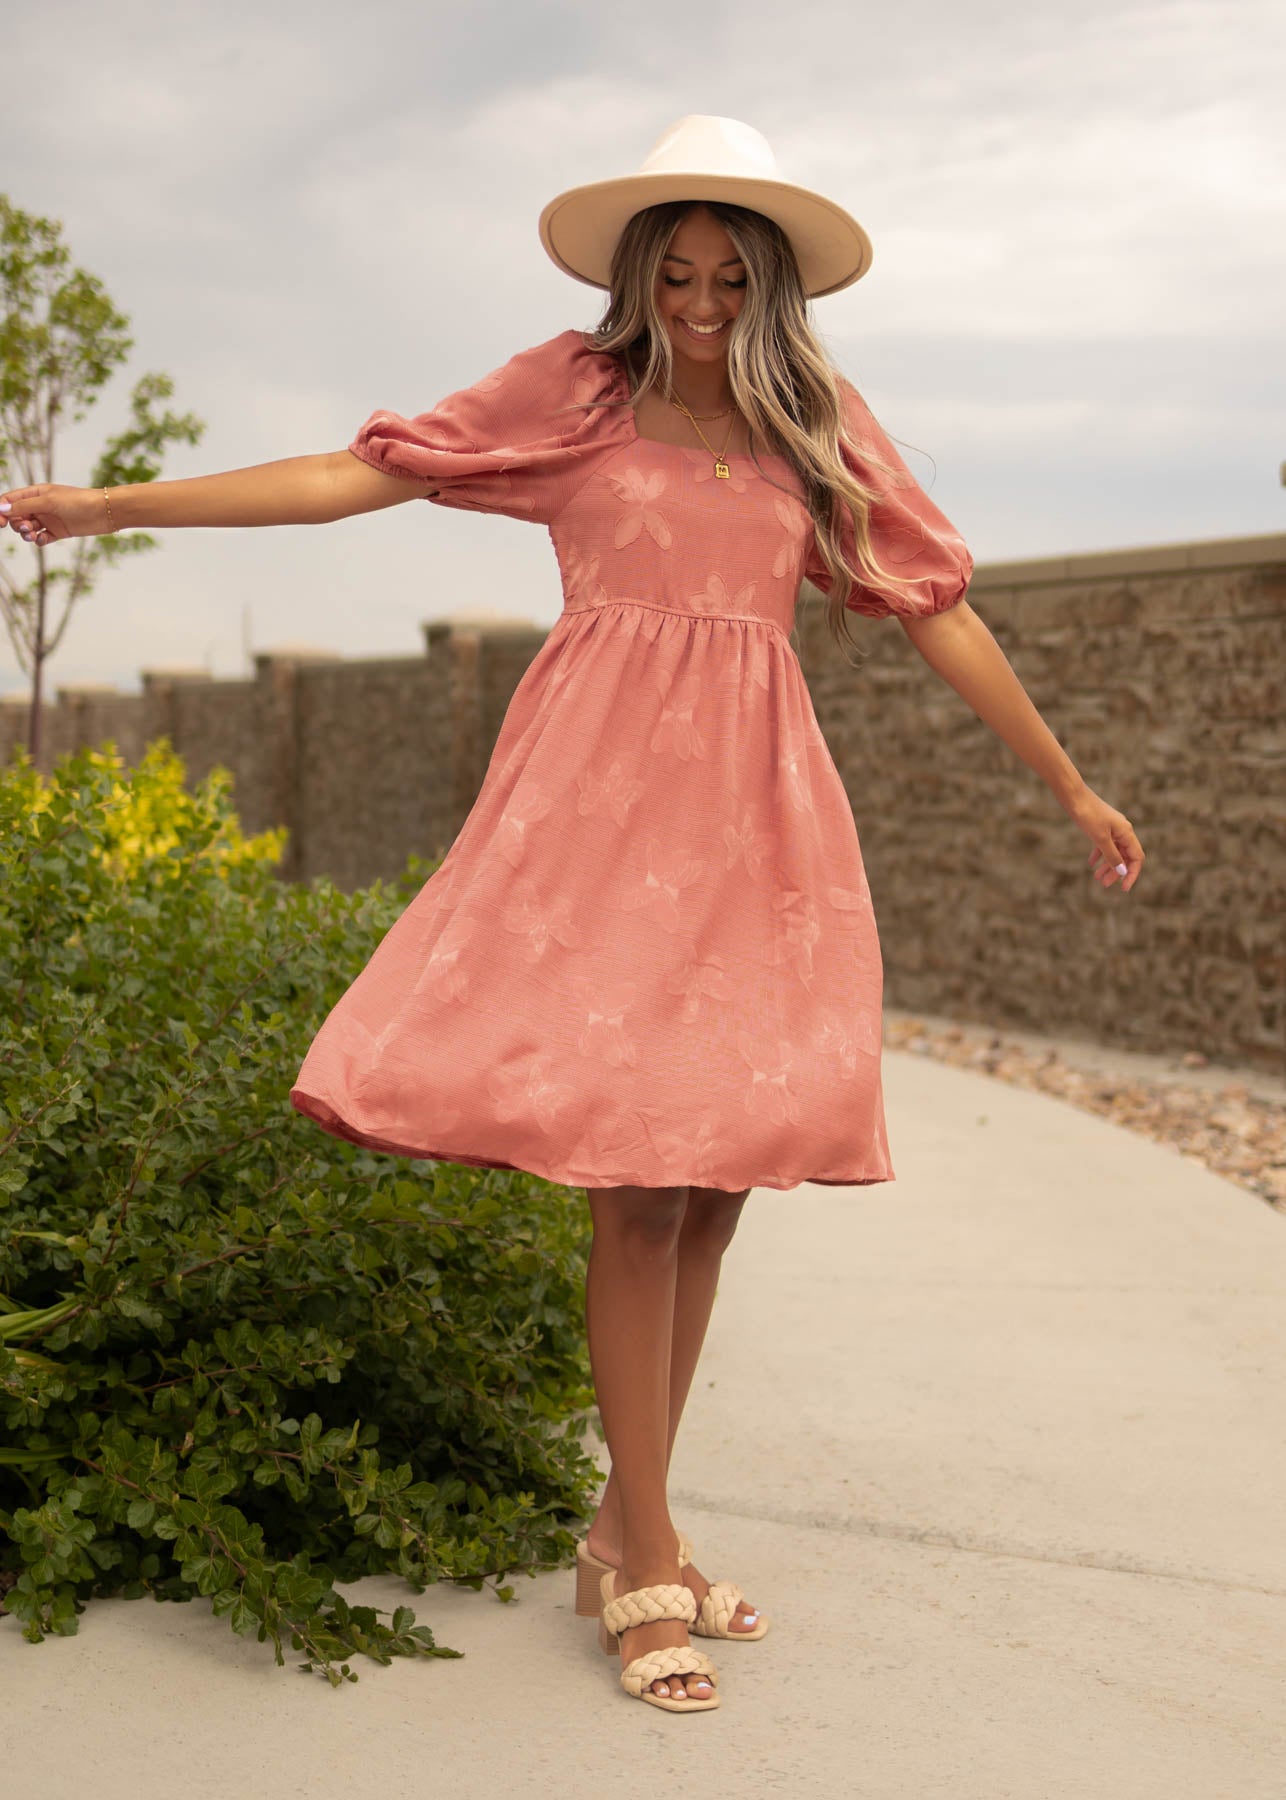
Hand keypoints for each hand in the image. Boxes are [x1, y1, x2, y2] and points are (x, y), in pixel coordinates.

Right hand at [0, 483, 116, 544]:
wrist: (103, 512)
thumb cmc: (77, 501)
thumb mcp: (48, 502)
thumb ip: (25, 506)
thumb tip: (2, 509)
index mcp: (35, 493)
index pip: (10, 500)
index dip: (2, 510)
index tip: (1, 523)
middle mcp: (40, 506)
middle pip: (17, 516)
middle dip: (17, 524)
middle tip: (27, 527)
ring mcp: (49, 519)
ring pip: (27, 528)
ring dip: (26, 533)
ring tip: (33, 534)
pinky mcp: (58, 532)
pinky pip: (41, 538)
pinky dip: (38, 540)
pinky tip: (43, 539)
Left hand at [1067, 787, 1144, 892]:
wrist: (1073, 795)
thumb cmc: (1087, 814)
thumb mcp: (1100, 838)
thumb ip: (1112, 855)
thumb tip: (1122, 871)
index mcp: (1127, 832)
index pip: (1137, 858)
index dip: (1132, 874)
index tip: (1124, 889)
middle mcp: (1122, 830)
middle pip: (1125, 856)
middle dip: (1117, 872)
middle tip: (1105, 885)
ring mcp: (1111, 828)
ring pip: (1114, 851)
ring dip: (1107, 865)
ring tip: (1097, 878)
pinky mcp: (1100, 826)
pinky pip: (1103, 844)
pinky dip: (1099, 855)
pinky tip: (1091, 864)